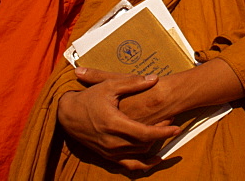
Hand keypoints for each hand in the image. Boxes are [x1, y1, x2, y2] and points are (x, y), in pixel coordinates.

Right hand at [59, 70, 180, 170]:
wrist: (68, 115)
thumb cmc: (89, 97)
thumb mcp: (109, 85)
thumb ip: (132, 82)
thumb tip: (154, 78)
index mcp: (114, 124)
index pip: (146, 133)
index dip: (164, 132)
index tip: (177, 127)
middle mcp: (112, 142)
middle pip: (146, 144)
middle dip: (161, 135)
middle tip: (171, 121)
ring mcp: (110, 152)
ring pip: (140, 154)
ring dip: (154, 144)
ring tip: (164, 131)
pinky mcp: (107, 157)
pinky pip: (130, 166)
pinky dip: (145, 165)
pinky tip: (156, 159)